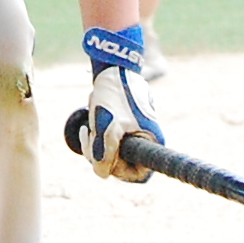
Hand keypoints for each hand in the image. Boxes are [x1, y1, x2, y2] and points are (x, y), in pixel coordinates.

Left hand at [79, 25, 161, 180]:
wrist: (112, 68)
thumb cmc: (116, 96)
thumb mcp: (108, 128)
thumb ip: (104, 155)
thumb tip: (102, 174)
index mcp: (152, 143)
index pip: (137, 174)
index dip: (119, 170)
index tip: (106, 158)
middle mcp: (145, 140)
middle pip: (119, 163)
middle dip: (101, 153)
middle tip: (92, 135)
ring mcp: (132, 133)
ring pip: (109, 152)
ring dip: (95, 141)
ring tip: (92, 122)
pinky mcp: (120, 125)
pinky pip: (104, 139)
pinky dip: (95, 132)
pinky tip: (91, 117)